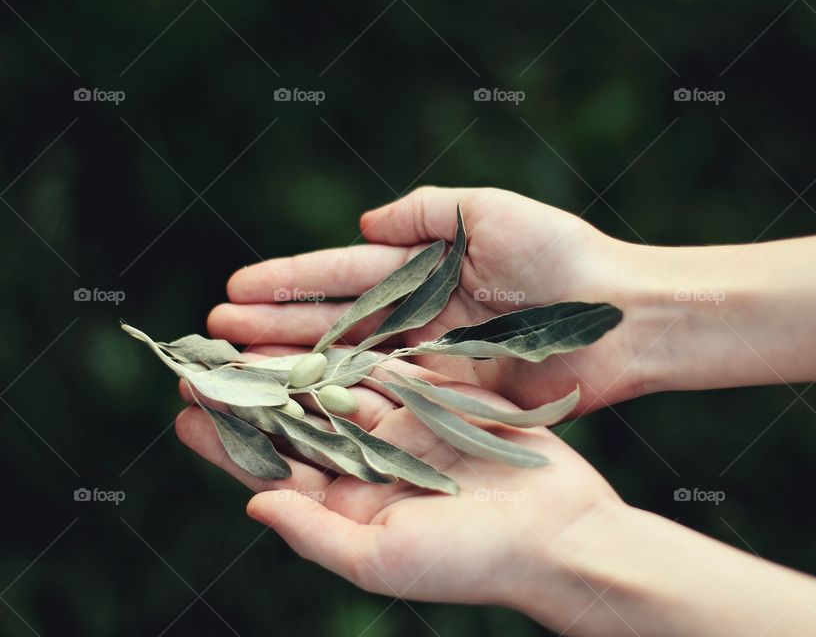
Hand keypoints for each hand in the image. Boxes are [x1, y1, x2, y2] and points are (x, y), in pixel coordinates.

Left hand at [174, 352, 621, 606]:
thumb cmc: (472, 562)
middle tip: (203, 362)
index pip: (275, 470)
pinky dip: (351, 348)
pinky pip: (385, 368)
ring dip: (293, 364)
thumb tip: (253, 500)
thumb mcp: (382, 559)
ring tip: (247, 336)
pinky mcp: (437, 401)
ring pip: (336, 388)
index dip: (228, 445)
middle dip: (252, 395)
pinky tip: (317, 327)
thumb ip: (314, 531)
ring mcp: (404, 431)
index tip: (182, 415)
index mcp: (351, 509)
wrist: (558, 531)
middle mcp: (371, 467)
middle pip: (298, 423)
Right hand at [208, 187, 655, 411]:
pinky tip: (300, 412)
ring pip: (351, 367)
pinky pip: (388, 403)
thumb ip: (426, 211)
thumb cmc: (563, 256)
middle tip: (214, 339)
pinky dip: (343, 407)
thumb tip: (364, 223)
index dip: (290, 283)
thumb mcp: (491, 211)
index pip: (344, 275)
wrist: (621, 318)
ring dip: (295, 370)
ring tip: (239, 375)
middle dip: (275, 330)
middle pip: (335, 324)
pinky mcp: (453, 401)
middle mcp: (420, 316)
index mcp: (425, 269)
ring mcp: (433, 361)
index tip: (235, 291)